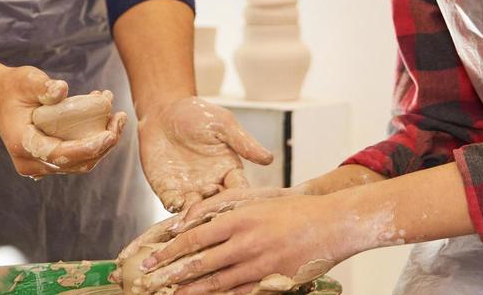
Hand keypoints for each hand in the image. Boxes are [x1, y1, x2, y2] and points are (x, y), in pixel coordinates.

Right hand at [0, 65, 126, 177]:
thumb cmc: (14, 88)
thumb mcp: (26, 80)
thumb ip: (42, 86)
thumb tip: (62, 90)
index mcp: (23, 143)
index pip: (59, 154)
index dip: (86, 148)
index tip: (110, 135)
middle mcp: (30, 161)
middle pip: (75, 163)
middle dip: (103, 145)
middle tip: (120, 118)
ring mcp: (39, 165)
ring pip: (80, 164)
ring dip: (102, 144)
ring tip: (117, 116)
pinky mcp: (49, 161)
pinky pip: (77, 158)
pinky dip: (93, 142)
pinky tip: (105, 118)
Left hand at [135, 192, 353, 294]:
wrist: (331, 224)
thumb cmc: (291, 208)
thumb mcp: (254, 198)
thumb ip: (220, 205)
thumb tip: (189, 218)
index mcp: (239, 219)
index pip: (195, 238)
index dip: (170, 251)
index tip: (152, 259)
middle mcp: (246, 243)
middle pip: (201, 263)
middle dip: (172, 274)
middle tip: (151, 282)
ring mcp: (259, 265)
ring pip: (217, 282)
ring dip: (192, 291)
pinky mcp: (271, 280)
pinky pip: (240, 293)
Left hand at [138, 96, 273, 210]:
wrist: (164, 111)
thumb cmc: (197, 113)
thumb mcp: (223, 125)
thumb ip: (243, 143)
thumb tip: (269, 159)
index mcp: (229, 171)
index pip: (240, 191)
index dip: (240, 200)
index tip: (240, 206)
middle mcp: (211, 184)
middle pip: (218, 207)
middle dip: (217, 213)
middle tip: (216, 215)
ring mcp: (190, 189)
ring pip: (196, 211)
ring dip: (196, 215)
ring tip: (195, 215)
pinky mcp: (169, 189)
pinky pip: (172, 204)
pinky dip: (175, 208)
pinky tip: (177, 203)